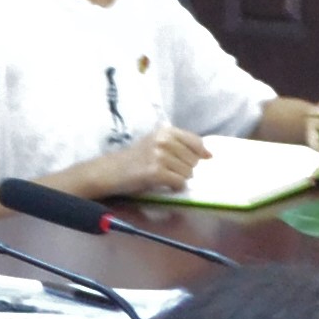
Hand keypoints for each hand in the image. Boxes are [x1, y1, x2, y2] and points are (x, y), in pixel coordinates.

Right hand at [76, 129, 208, 197]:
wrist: (110, 171)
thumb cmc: (135, 159)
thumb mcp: (156, 143)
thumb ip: (179, 145)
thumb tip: (208, 155)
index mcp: (166, 131)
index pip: (196, 141)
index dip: (201, 154)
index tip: (202, 161)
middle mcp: (164, 140)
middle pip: (194, 159)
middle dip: (188, 169)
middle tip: (172, 173)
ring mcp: (159, 156)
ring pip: (187, 173)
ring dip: (180, 179)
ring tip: (166, 178)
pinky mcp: (155, 172)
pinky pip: (178, 182)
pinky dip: (175, 187)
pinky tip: (166, 185)